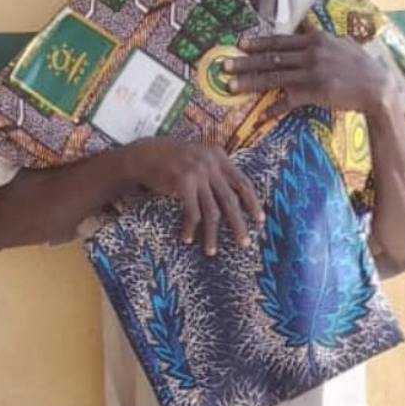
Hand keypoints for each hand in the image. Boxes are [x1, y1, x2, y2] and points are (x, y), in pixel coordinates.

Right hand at [129, 138, 263, 255]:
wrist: (144, 154)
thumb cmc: (172, 160)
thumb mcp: (199, 157)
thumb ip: (215, 171)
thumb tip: (232, 198)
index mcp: (219, 156)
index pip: (242, 182)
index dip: (252, 202)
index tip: (260, 220)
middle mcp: (211, 163)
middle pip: (230, 200)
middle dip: (238, 224)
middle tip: (244, 243)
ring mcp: (197, 172)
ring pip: (211, 211)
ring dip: (211, 234)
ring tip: (211, 251)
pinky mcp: (183, 182)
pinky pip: (192, 212)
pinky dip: (190, 228)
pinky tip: (187, 238)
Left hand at [224, 33, 395, 116]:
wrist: (377, 86)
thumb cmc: (362, 66)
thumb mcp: (342, 42)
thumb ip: (321, 35)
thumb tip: (307, 23)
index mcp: (315, 39)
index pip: (280, 40)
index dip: (258, 43)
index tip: (241, 45)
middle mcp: (310, 53)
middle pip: (271, 57)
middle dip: (245, 62)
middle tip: (225, 65)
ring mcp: (311, 72)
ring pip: (274, 77)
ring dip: (250, 82)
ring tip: (232, 85)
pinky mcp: (315, 92)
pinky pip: (289, 100)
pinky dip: (274, 108)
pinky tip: (261, 115)